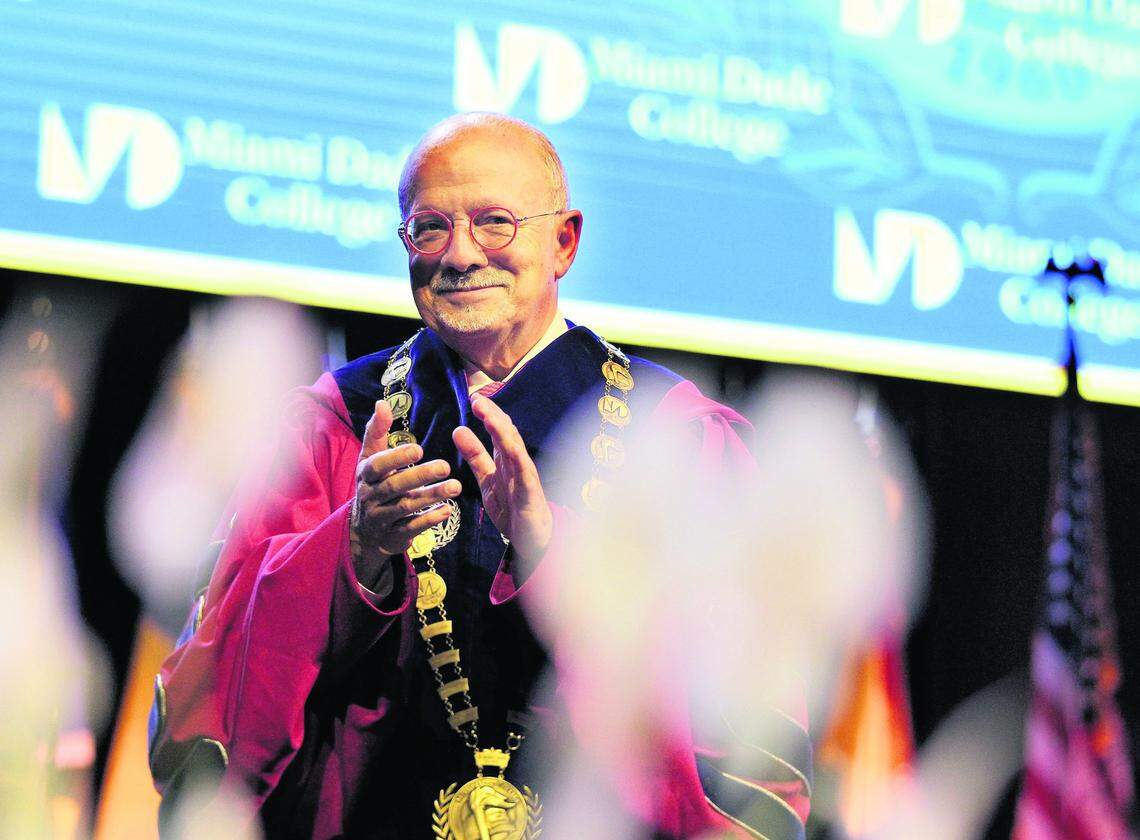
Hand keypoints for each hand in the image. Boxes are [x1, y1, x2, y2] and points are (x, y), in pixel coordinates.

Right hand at [352, 399, 460, 556]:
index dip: (397, 457)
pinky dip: (429, 520)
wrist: (364, 532)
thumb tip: (382, 403)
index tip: (419, 449)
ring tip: (456, 487)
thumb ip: (377, 432)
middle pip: (395, 486)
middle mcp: (371, 496)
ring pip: (406, 507)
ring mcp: (381, 518)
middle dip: (420, 476)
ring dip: (431, 496)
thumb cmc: (373, 485)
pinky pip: (412, 528)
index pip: (378, 464)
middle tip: (446, 466)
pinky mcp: (394, 536)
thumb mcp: (370, 459)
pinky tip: (448, 511)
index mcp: (366, 474)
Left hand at [453, 396, 551, 561]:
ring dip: (503, 430)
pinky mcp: (530, 490)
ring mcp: (524, 474)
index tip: (474, 398)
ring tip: (489, 416)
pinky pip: (524, 471)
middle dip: (493, 415)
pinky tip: (509, 446)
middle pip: (506, 433)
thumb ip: (475, 455)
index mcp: (505, 458)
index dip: (488, 413)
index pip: (498, 430)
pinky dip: (517, 457)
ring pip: (515, 447)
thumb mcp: (487, 478)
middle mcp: (516, 462)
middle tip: (478, 399)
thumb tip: (458, 429)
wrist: (532, 537)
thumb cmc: (513, 506)